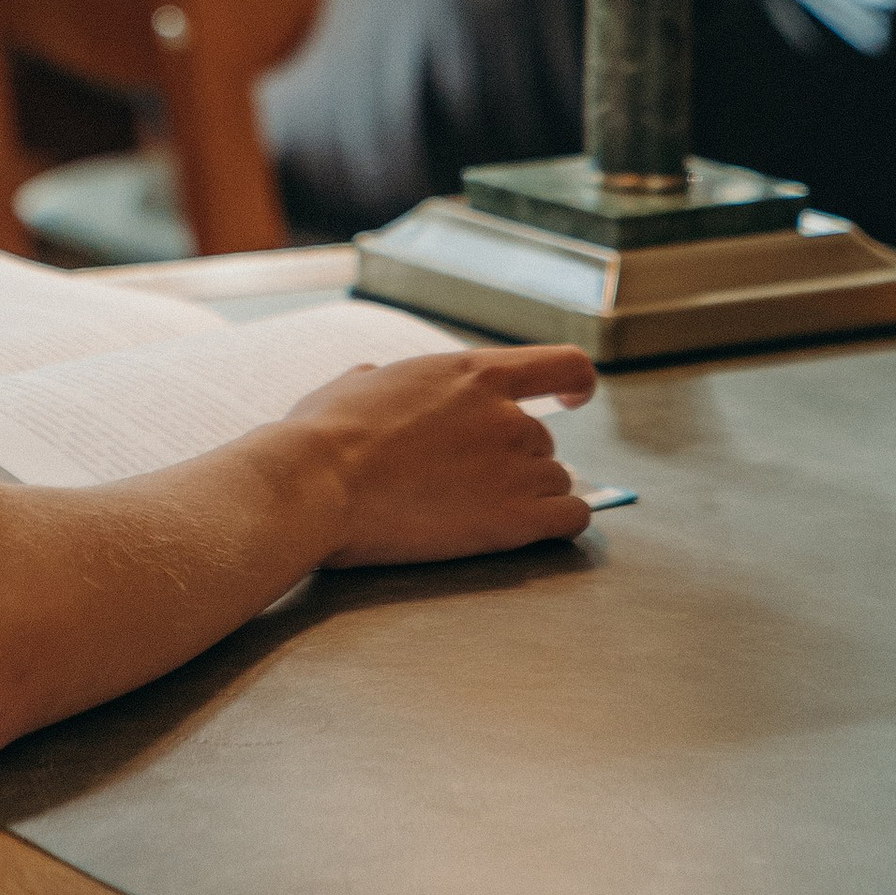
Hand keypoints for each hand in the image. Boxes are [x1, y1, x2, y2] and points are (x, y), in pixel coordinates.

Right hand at [285, 345, 595, 567]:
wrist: (320, 484)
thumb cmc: (325, 435)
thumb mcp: (355, 385)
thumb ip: (382, 380)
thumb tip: (371, 378)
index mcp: (473, 374)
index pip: (562, 364)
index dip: (575, 381)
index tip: (574, 398)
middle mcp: (507, 416)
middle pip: (542, 440)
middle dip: (513, 459)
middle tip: (469, 482)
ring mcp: (516, 468)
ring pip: (555, 480)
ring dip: (529, 493)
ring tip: (478, 509)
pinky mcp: (516, 520)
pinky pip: (571, 519)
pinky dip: (558, 524)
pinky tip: (531, 530)